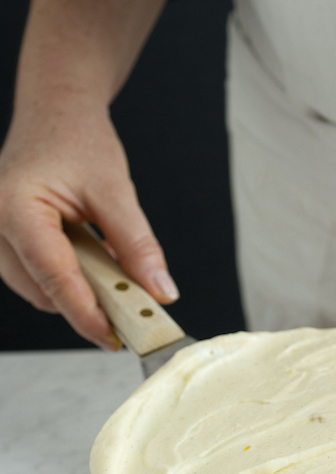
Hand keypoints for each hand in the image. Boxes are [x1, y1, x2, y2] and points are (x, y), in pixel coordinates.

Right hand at [0, 101, 177, 349]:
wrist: (56, 113)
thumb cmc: (76, 139)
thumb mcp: (116, 190)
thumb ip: (138, 245)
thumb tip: (160, 292)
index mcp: (15, 206)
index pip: (53, 275)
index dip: (86, 313)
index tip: (114, 338)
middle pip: (43, 291)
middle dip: (87, 307)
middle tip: (132, 313)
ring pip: (40, 291)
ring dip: (79, 294)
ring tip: (111, 271)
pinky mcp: (5, 244)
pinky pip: (37, 279)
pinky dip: (69, 281)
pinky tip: (92, 263)